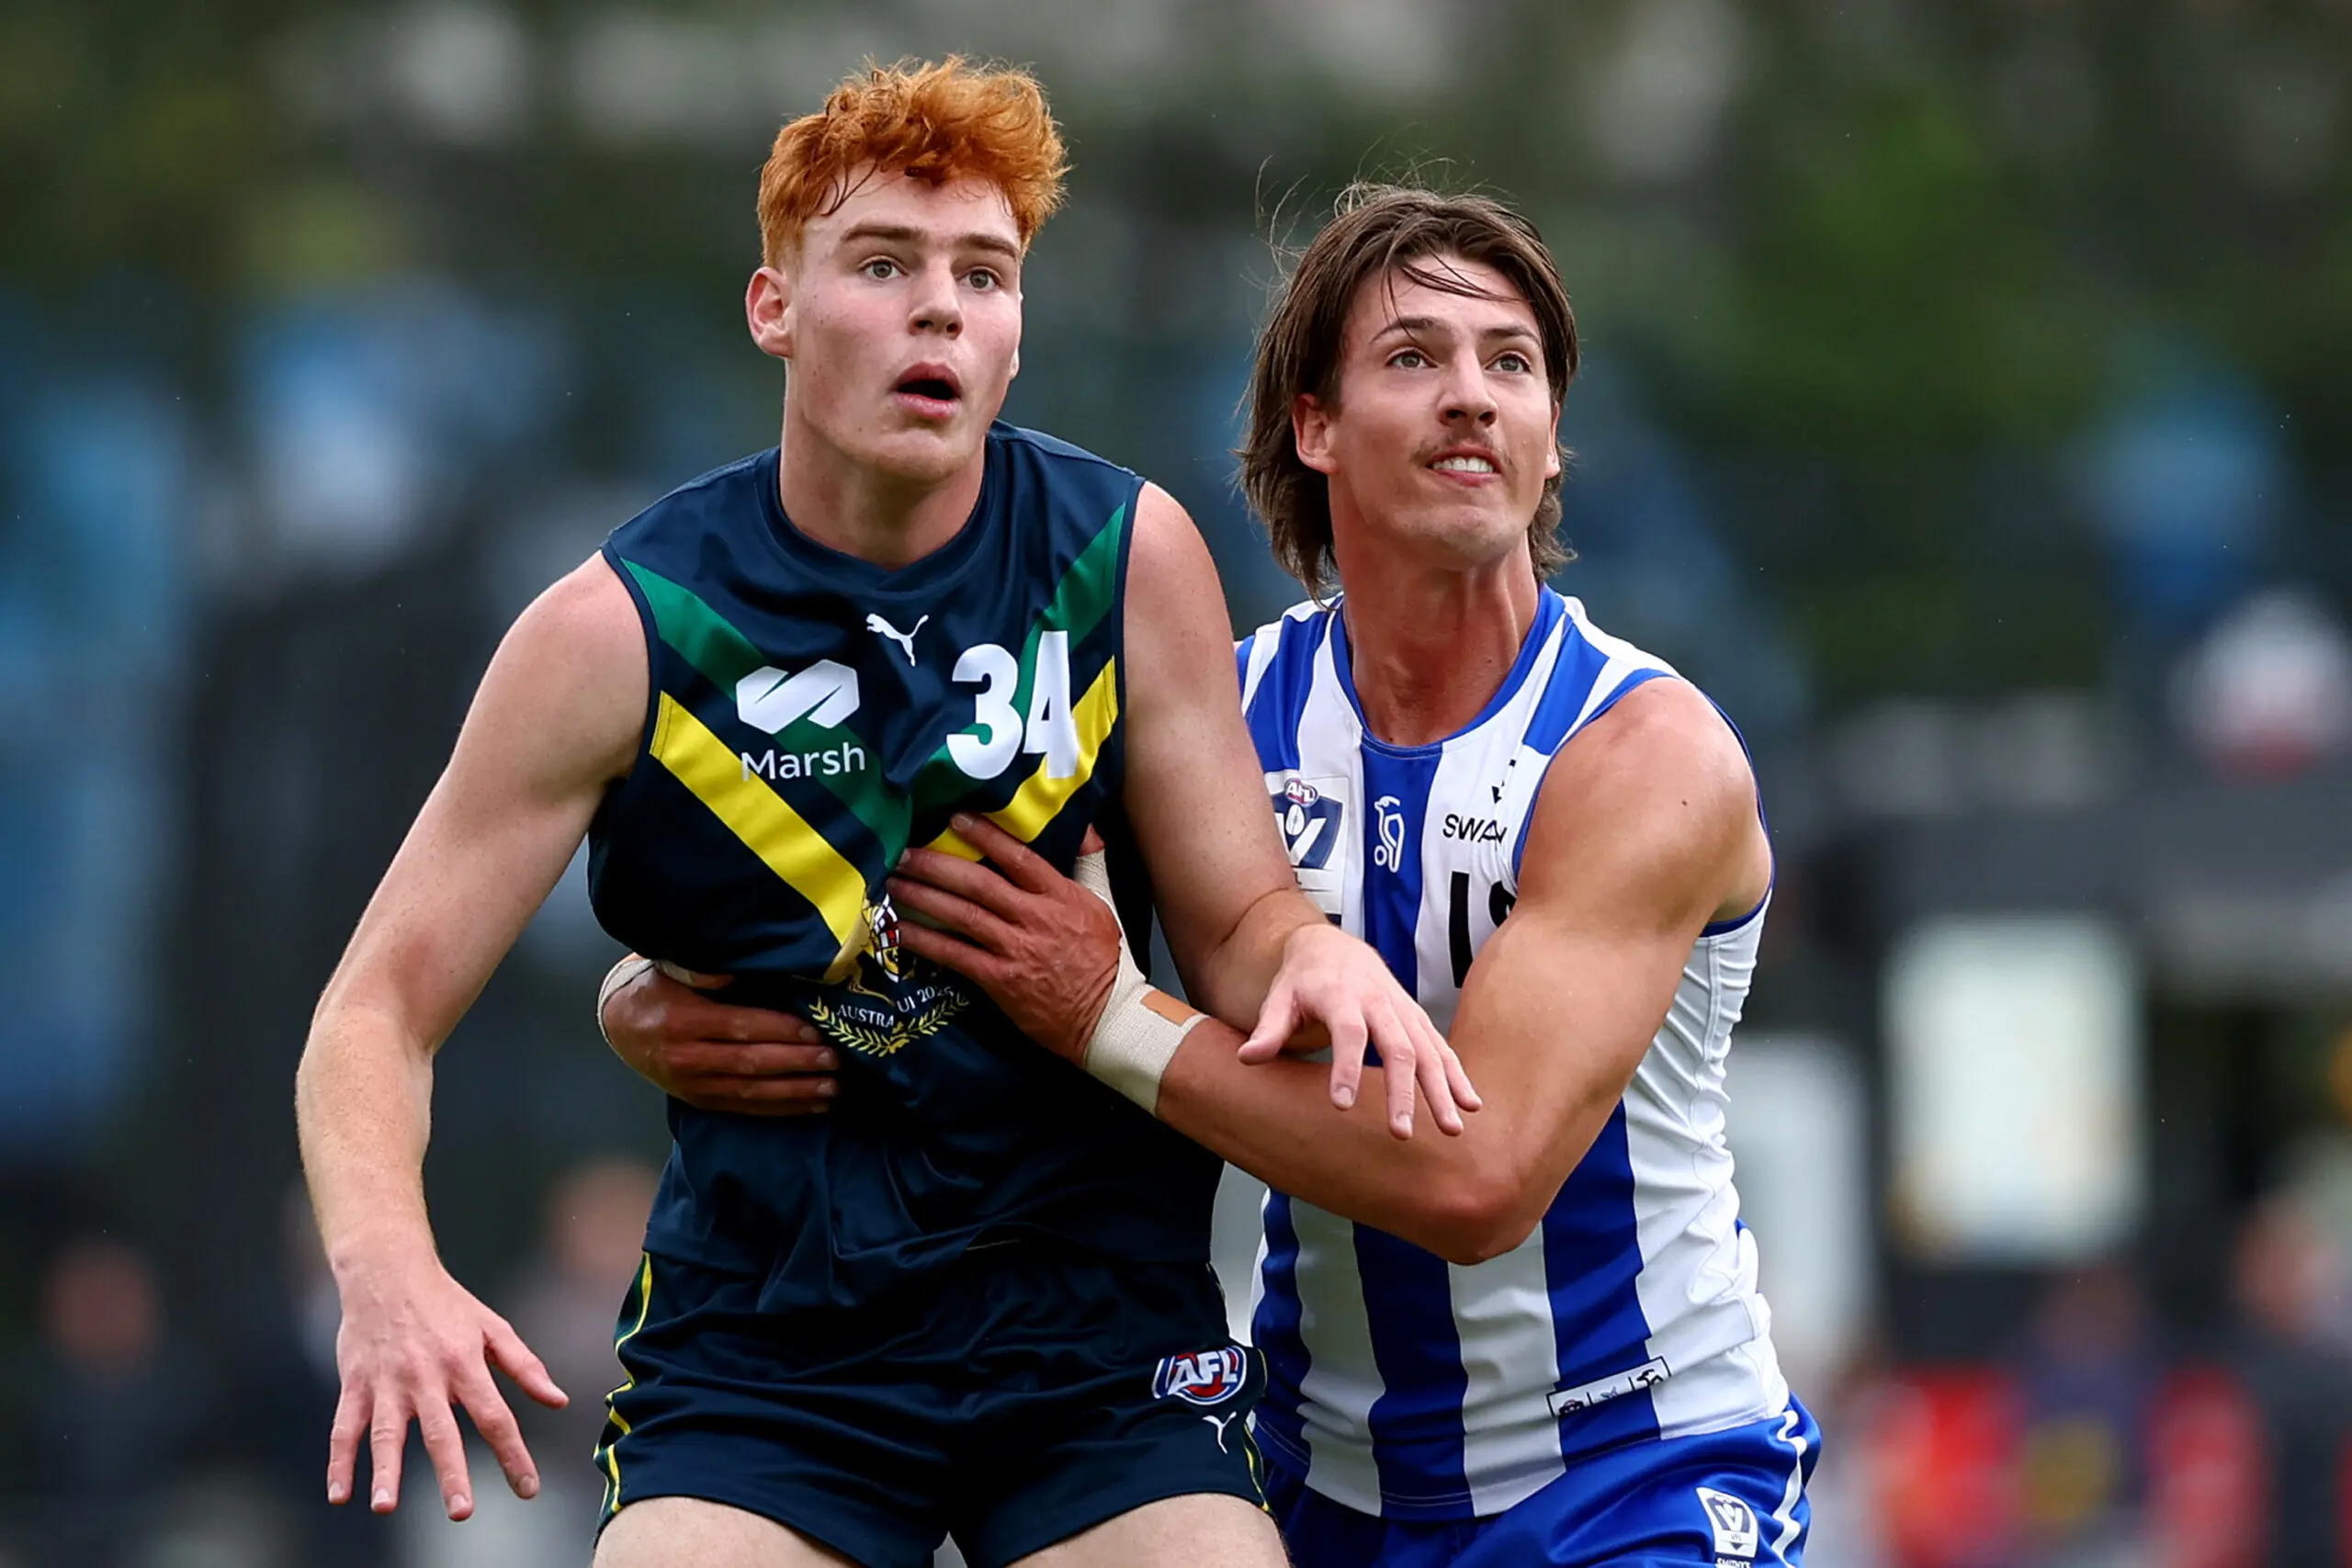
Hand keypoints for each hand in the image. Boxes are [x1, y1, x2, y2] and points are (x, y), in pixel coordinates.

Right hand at [327, 1247, 566, 1518]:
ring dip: (385, 1471)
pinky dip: (338, 1461)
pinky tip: (339, 1494)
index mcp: (465, 1363)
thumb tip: (558, 1400)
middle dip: (451, 1473)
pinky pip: (344, 1427)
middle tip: (461, 1512)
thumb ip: (525, 1366)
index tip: (527, 1489)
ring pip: (386, 1433)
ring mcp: (387, 1382)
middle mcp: (426, 1376)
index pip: (495, 1416)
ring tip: (385, 1507)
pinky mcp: (355, 1384)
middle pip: (442, 1431)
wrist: (387, 1270)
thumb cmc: (447, 1303)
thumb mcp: (492, 1327)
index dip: (513, 1455)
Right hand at [601, 963, 838, 1114]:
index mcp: (683, 1021)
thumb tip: (736, 968)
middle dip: (796, 1062)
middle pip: (750, 1063)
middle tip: (834, 1058)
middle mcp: (687, 1058)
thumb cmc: (657, 988)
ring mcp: (694, 1085)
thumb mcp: (672, 968)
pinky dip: (782, 1108)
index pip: (739, 1027)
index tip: (815, 1030)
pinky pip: (746, 1108)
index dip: (779, 1030)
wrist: (621, 1024)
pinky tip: (813, 1106)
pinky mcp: (701, 1101)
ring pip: (752, 1092)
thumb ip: (704, 970)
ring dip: (796, 1091)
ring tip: (832, 1087)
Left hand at [887, 815, 1122, 1064]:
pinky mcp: (999, 979)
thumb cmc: (1100, 956)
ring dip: (923, 897)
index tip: (955, 819)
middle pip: (979, 884)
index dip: (986, 836)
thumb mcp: (1102, 902)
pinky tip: (900, 929)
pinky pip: (955, 954)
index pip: (1019, 857)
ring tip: (893, 882)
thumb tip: (1085, 826)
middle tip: (904, 851)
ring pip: (962, 915)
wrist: (1104, 1014)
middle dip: (937, 865)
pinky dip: (925, 941)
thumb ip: (1090, 862)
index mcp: (1060, 895)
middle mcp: (1035, 918)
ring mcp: (1015, 949)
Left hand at [1238, 921, 1480, 1138]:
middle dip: (1403, 1092)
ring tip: (1451, 1130)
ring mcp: (1404, 1010)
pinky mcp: (1417, 1019)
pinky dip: (1458, 1076)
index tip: (1342, 1105)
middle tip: (1401, 1133)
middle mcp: (1380, 1001)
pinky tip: (1470, 1104)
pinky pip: (1442, 1048)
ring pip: (1429, 1051)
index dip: (1346, 1067)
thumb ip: (1268, 1029)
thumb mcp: (1279, 998)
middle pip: (1398, 1047)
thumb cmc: (1303, 980)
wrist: (1334, 948)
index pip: (1349, 1032)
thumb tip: (1247, 1059)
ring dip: (1441, 1091)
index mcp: (1342, 996)